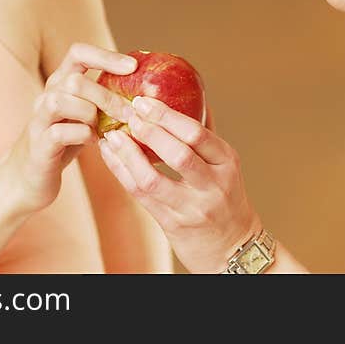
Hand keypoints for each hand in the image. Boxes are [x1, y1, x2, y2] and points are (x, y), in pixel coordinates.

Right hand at [3, 43, 136, 213]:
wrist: (31, 175)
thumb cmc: (66, 141)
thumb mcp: (86, 113)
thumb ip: (105, 98)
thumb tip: (145, 90)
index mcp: (60, 82)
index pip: (78, 53)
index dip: (105, 56)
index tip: (133, 66)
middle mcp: (46, 95)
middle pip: (74, 81)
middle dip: (106, 97)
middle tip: (128, 113)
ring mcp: (39, 119)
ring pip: (61, 101)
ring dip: (90, 115)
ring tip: (105, 129)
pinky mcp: (38, 144)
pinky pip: (58, 132)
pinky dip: (81, 136)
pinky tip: (94, 142)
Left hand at [97, 96, 260, 272]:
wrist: (233, 248)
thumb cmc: (226, 199)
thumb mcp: (225, 166)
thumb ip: (205, 136)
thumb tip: (191, 95)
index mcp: (227, 162)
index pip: (197, 134)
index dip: (167, 116)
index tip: (144, 101)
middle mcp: (213, 185)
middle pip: (178, 154)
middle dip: (149, 130)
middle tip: (128, 113)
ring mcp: (192, 208)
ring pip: (153, 179)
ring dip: (128, 154)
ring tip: (112, 136)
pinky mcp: (173, 224)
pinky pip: (141, 196)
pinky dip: (122, 173)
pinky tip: (111, 156)